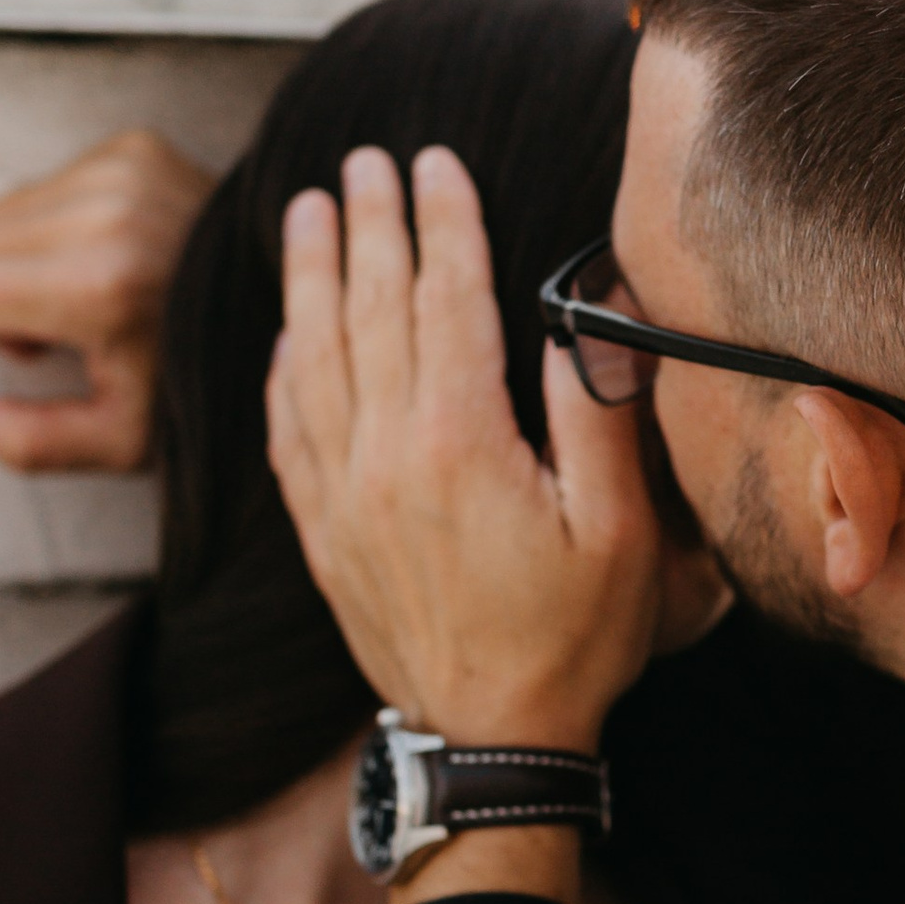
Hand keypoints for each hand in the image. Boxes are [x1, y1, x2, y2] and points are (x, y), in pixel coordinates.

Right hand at [0, 129, 212, 471]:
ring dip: (9, 264)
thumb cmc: (205, 378)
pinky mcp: (134, 148)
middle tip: (34, 343)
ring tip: (70, 308)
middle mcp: (107, 214)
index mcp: (99, 287)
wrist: (285, 302)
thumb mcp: (122, 436)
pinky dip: (48, 230)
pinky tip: (97, 265)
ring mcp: (122, 172)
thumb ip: (27, 440)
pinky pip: (43, 187)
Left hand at [266, 145, 664, 755]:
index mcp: (462, 443)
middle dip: (368, 226)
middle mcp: (386, 457)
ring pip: (314, 359)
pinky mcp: (324, 536)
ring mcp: (343, 497)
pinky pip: (286, 431)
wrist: (491, 743)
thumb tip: (584, 316)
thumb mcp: (622, 529)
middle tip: (363, 161)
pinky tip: (284, 334)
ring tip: (306, 212)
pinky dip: (282, 370)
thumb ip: (598, 416)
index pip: (446, 301)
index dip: (442, 223)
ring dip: (309, 278)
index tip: (434, 162)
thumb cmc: (574, 639)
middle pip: (369, 311)